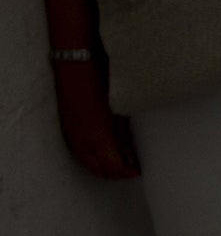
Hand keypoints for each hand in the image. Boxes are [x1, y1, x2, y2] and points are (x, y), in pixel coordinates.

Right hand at [53, 64, 140, 178]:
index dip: (127, 172)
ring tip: (121, 163)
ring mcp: (71, 133)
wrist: (75, 62)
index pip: (112, 166)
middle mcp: (82, 139)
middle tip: (132, 169)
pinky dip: (92, 158)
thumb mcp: (119, 108)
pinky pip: (78, 151)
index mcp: (97, 135)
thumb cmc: (101, 80)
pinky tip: (104, 153)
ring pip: (87, 162)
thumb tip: (130, 152)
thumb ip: (122, 133)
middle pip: (100, 169)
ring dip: (104, 167)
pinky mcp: (67, 127)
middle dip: (117, 173)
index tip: (139, 170)